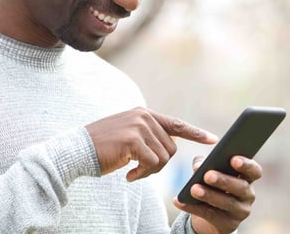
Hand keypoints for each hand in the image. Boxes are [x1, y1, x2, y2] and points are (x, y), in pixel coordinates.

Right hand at [85, 107, 217, 181]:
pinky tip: (128, 175)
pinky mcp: (133, 140)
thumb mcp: (129, 134)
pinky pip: (151, 163)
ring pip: (163, 158)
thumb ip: (148, 135)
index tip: (212, 139)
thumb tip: (170, 146)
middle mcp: (144, 116)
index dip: (196, 133)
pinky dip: (142, 175)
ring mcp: (139, 126)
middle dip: (159, 165)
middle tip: (140, 171)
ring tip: (132, 172)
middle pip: (171, 148)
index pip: (176, 124)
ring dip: (149, 172)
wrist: (76, 150)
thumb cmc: (102, 147)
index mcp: (145, 114)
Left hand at [173, 155, 262, 233]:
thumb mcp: (210, 171)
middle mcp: (248, 194)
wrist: (211, 213)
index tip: (233, 159)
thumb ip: (205, 164)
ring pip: (227, 203)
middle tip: (207, 175)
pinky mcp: (228, 224)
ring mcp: (240, 211)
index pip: (254, 171)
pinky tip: (180, 201)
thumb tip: (198, 165)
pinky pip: (211, 215)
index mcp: (247, 177)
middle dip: (224, 180)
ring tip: (194, 189)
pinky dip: (193, 208)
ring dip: (209, 195)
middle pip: (241, 187)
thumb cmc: (213, 184)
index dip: (246, 165)